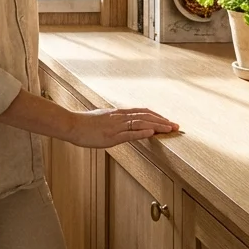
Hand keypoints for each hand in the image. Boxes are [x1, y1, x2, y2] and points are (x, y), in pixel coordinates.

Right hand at [64, 107, 178, 148]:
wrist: (71, 125)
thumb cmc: (84, 124)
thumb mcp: (102, 119)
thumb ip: (114, 120)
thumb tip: (121, 123)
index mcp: (118, 113)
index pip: (142, 112)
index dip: (156, 116)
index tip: (168, 120)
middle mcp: (120, 117)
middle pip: (145, 116)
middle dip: (162, 121)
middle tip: (176, 126)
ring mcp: (116, 126)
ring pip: (141, 123)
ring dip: (157, 125)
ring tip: (170, 128)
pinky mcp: (111, 136)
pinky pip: (129, 133)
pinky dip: (142, 132)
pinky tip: (152, 132)